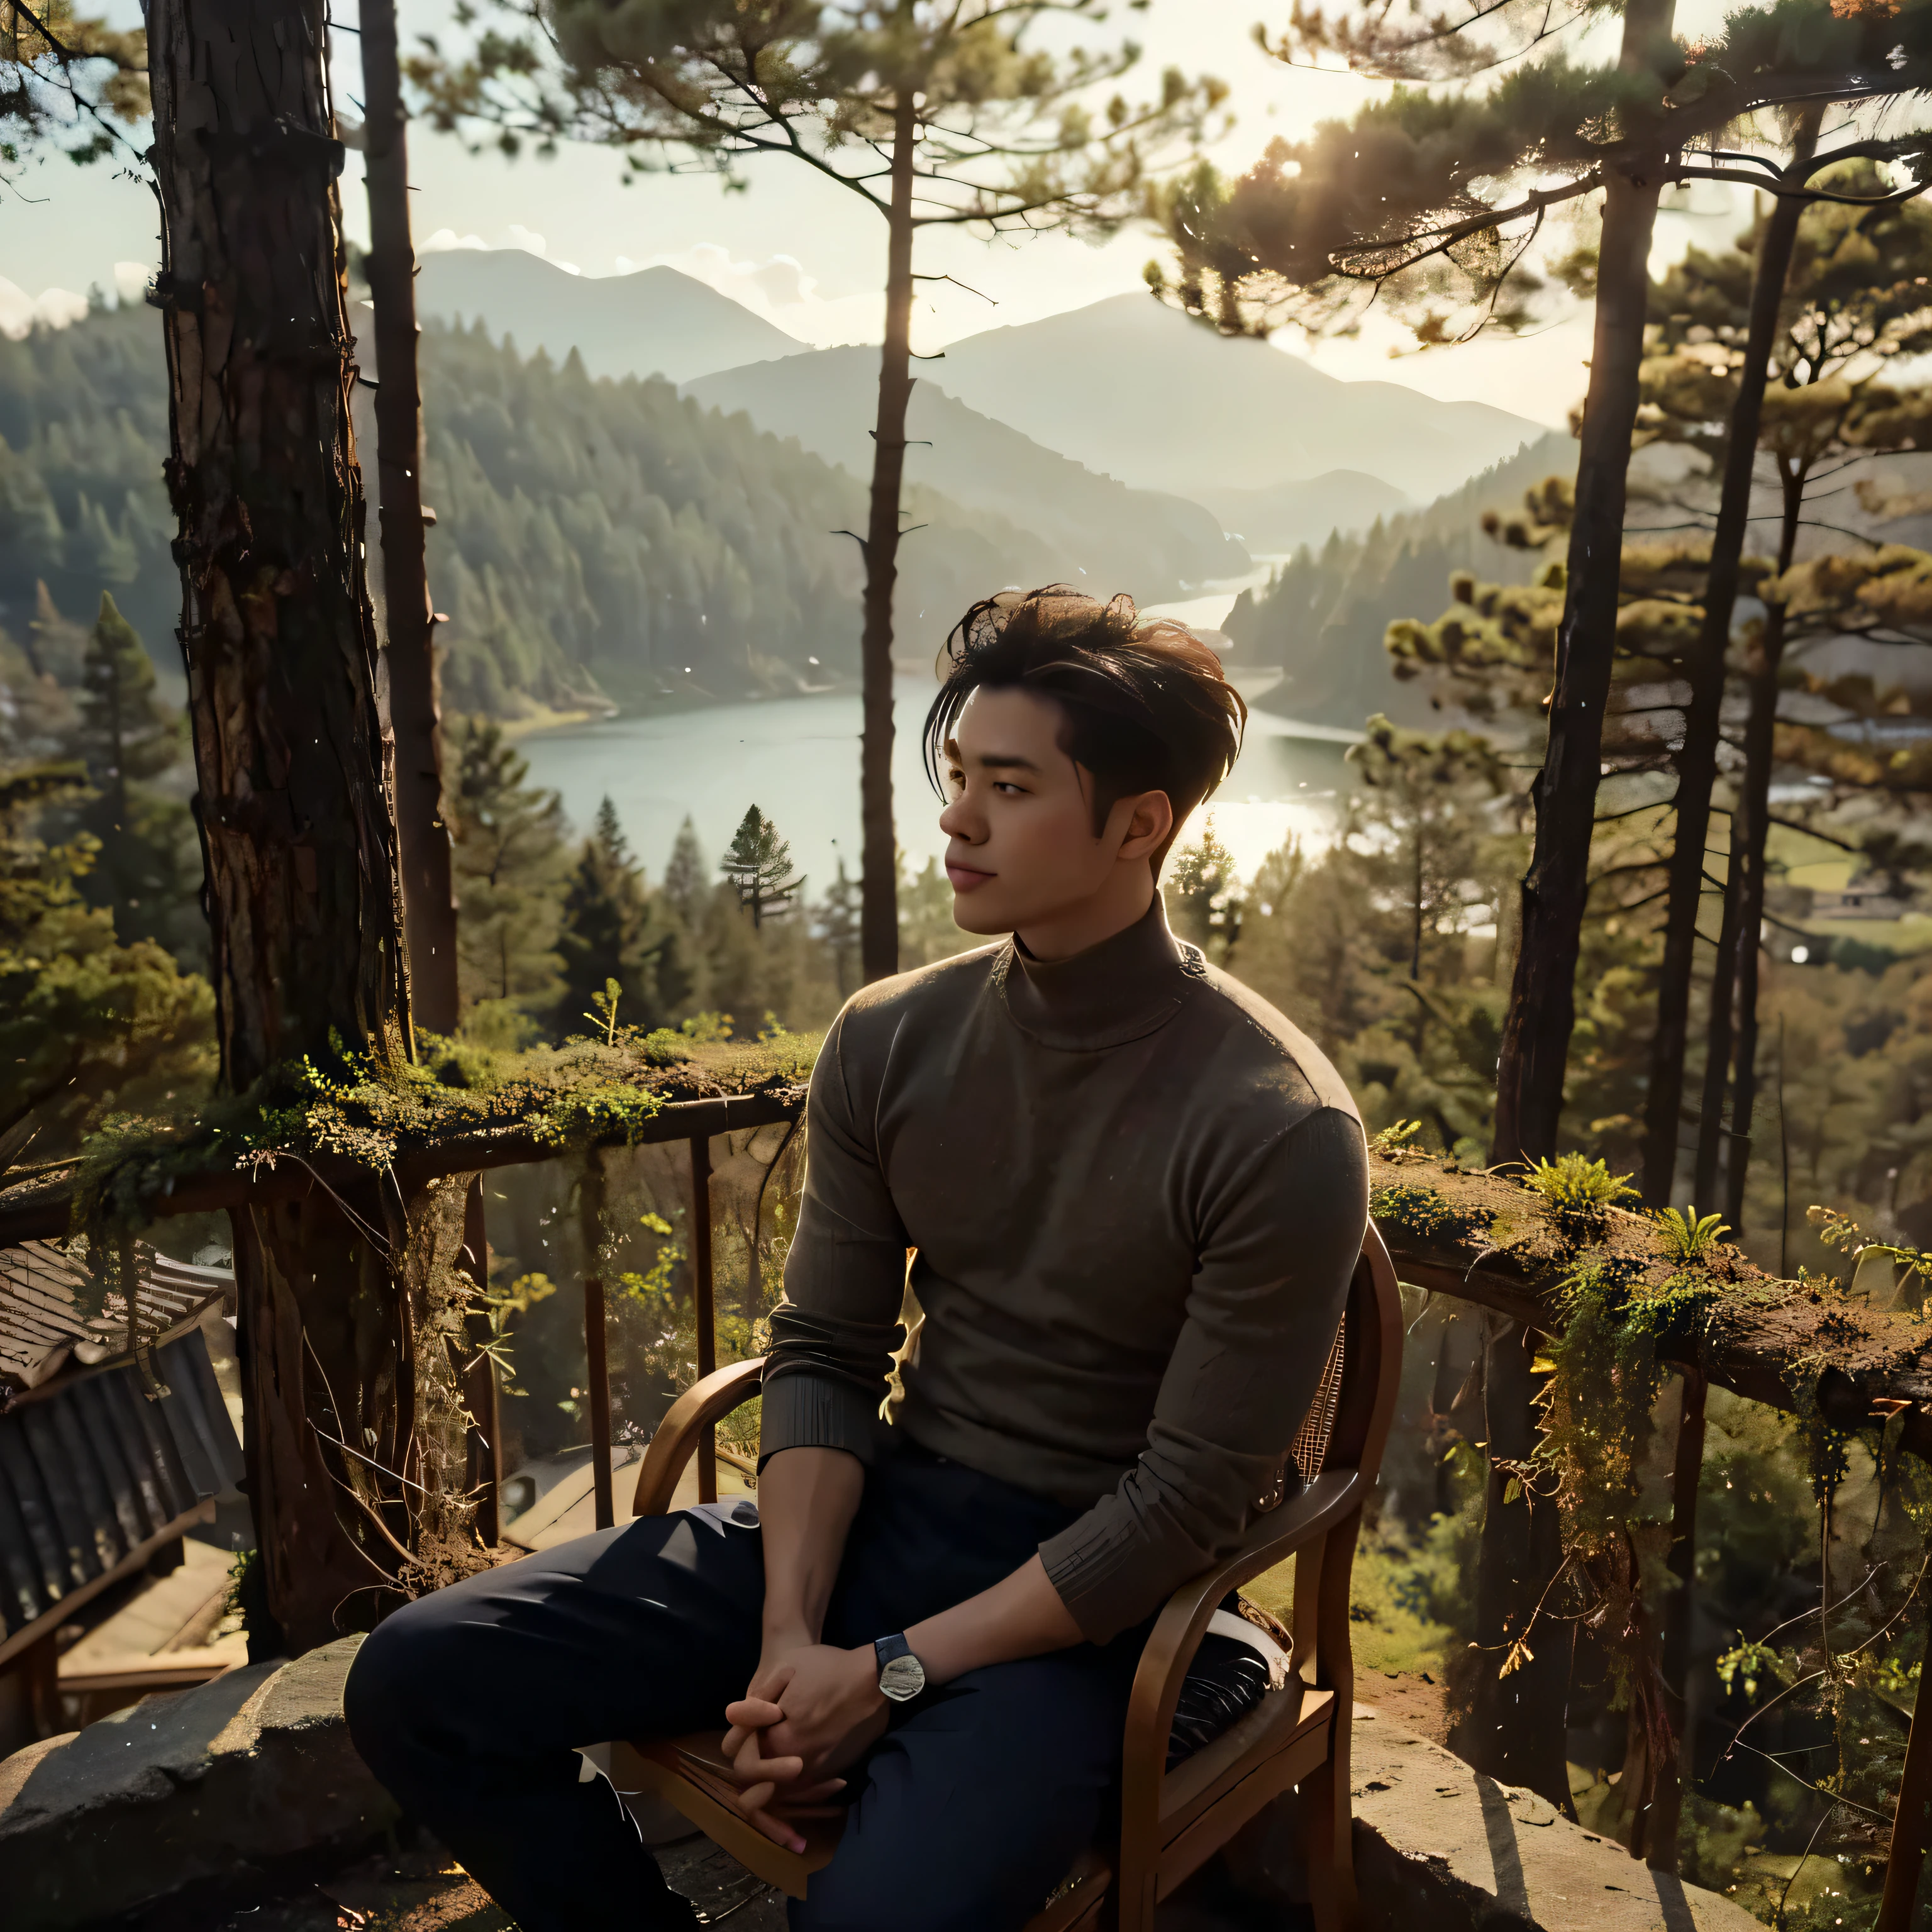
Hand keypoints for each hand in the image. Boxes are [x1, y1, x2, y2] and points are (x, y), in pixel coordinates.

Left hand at [719, 1645, 888, 1849]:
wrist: (876, 1679)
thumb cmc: (828, 1669)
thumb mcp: (787, 1672)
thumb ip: (757, 1700)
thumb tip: (731, 1715)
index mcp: (780, 1741)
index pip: (744, 1764)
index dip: (742, 1747)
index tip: (749, 1733)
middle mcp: (798, 1766)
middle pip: (762, 1785)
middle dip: (757, 1769)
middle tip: (762, 1747)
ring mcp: (819, 1773)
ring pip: (785, 1792)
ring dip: (776, 1780)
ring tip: (779, 1757)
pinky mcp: (835, 1772)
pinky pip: (808, 1788)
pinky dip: (799, 1781)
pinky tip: (801, 1759)